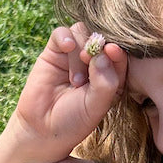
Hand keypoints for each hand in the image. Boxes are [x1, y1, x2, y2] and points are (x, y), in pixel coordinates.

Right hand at [10, 23, 126, 160]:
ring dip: (80, 51)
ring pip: (82, 33)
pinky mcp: (54, 52)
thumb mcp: (97, 105)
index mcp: (111, 75)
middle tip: (90, 62)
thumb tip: (104, 52)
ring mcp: (73, 56)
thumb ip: (105, 81)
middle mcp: (94, 62)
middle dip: (98, 47)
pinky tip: (67, 48)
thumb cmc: (74, 121)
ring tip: (75, 80)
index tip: (112, 51)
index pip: (119, 54)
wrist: (42, 130)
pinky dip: (65, 36)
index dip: (117, 50)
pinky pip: (61, 33)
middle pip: (101, 38)